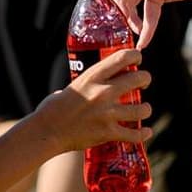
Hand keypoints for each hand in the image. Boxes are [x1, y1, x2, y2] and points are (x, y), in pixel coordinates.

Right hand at [36, 48, 151, 152]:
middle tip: (143, 84)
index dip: (136, 56)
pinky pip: (134, 134)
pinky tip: (146, 131)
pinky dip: (143, 133)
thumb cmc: (52, 109)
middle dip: (145, 80)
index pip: (123, 57)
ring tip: (143, 109)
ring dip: (145, 109)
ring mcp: (107, 113)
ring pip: (142, 108)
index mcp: (92, 77)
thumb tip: (94, 84)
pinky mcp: (108, 133)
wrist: (45, 132)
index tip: (137, 61)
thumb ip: (87, 84)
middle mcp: (103, 92)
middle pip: (140, 79)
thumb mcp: (71, 87)